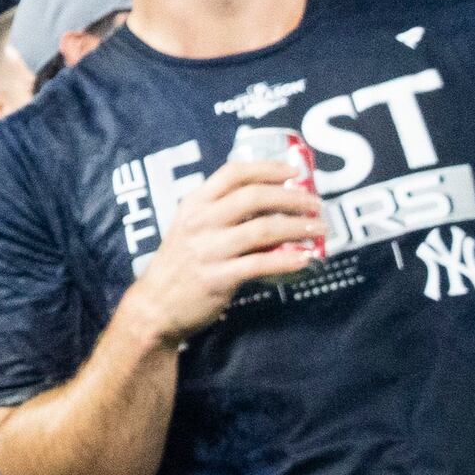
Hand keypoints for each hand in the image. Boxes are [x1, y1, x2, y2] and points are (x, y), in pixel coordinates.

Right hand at [127, 152, 330, 345]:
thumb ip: (221, 212)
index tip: (296, 173)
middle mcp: (200, 222)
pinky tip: (305, 259)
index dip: (268, 168)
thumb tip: (270, 200)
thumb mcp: (192, 228)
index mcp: (194, 204)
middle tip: (316, 205)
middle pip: (253, 197)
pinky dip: (287, 260)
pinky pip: (260, 264)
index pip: (233, 173)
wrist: (156, 306)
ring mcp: (208, 250)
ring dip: (297, 228)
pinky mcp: (217, 278)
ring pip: (262, 229)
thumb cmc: (180, 264)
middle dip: (292, 198)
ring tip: (319, 229)